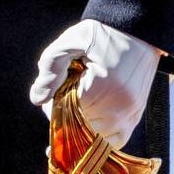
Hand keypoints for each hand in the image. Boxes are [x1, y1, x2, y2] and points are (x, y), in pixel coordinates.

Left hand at [30, 19, 161, 148]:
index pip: (67, 111)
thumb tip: (37, 99)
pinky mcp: (135, 118)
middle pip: (79, 128)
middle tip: (62, 93)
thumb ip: (51, 68)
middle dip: (64, 115)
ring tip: (73, 102)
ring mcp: (130, 116)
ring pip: (95, 139)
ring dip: (78, 126)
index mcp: (103, 86)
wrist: (136, 32)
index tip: (53, 89)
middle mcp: (119, 108)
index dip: (52, 103)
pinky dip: (96, 137)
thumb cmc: (101, 34)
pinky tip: (85, 124)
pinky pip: (113, 141)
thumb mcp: (71, 41)